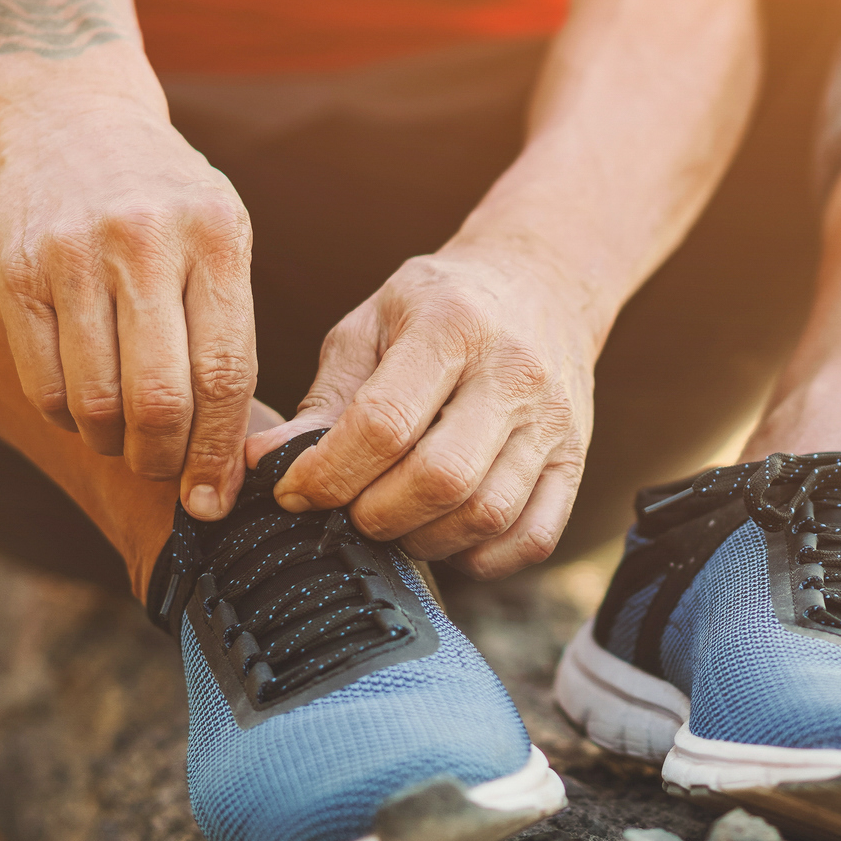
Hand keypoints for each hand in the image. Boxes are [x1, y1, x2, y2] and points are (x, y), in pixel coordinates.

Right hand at [0, 101, 256, 517]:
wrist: (72, 116)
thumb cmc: (165, 198)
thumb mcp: (221, 234)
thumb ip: (228, 327)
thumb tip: (237, 451)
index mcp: (216, 235)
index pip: (225, 373)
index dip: (219, 450)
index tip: (214, 496)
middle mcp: (145, 241)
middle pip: (160, 398)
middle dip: (165, 459)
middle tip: (165, 472)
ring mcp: (73, 254)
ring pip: (96, 400)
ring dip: (113, 443)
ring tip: (125, 441)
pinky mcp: (13, 270)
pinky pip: (42, 381)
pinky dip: (66, 417)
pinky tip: (83, 407)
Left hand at [251, 248, 595, 577]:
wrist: (541, 283)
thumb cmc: (439, 307)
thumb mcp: (371, 327)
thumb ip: (324, 399)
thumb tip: (263, 464)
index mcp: (452, 326)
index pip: (384, 424)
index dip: (328, 474)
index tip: (294, 491)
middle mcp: (513, 373)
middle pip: (440, 479)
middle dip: (374, 515)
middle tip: (346, 511)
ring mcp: (552, 421)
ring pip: (487, 515)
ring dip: (423, 540)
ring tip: (392, 520)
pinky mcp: (576, 459)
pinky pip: (533, 537)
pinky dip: (481, 557)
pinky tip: (445, 533)